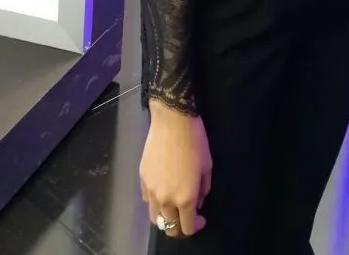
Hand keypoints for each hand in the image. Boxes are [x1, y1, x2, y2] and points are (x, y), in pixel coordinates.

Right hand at [140, 101, 211, 238]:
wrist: (172, 121)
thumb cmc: (195, 141)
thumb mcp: (207, 166)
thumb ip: (203, 189)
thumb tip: (197, 202)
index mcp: (185, 198)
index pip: (187, 228)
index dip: (195, 227)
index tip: (200, 218)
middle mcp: (165, 199)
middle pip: (169, 227)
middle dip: (180, 226)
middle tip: (187, 216)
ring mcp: (151, 190)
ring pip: (155, 217)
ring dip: (165, 217)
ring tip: (173, 205)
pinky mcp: (141, 179)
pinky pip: (147, 200)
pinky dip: (155, 202)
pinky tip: (163, 190)